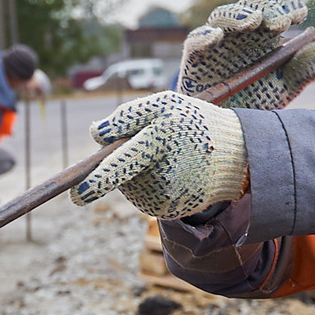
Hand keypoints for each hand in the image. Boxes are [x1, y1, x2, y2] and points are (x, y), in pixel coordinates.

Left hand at [72, 92, 247, 218]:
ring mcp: (169, 197)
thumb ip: (126, 115)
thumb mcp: (164, 104)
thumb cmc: (194, 122)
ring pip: (131, 187)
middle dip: (125, 161)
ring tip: (168, 158)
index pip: (122, 164)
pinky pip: (144, 198)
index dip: (97, 181)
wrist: (238, 155)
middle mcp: (164, 175)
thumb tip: (96, 134)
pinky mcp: (171, 211)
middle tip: (154, 146)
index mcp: (160, 142)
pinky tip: (171, 173)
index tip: (77, 196)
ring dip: (137, 173)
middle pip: (122, 174)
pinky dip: (149, 186)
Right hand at [181, 0, 314, 109]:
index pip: (278, 8)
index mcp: (266, 35)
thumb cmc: (255, 103)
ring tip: (251, 22)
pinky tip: (215, 38)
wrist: (225, 132)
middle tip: (278, 23)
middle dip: (267, 9)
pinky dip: (204, 36)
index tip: (300, 15)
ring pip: (223, 15)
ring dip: (238, 14)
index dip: (288, 6)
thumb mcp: (285, 88)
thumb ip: (308, 69)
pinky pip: (196, 41)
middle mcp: (242, 33)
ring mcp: (217, 43)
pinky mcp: (195, 60)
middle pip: (253, 5)